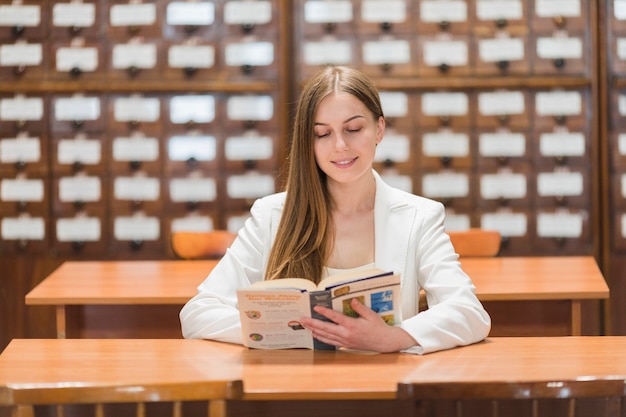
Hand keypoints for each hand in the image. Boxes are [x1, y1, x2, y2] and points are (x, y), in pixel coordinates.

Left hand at [299, 298, 416, 352]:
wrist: (384, 342)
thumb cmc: (378, 327)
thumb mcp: (371, 315)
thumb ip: (360, 308)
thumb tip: (352, 300)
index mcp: (352, 325)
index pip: (335, 318)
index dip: (324, 312)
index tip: (315, 308)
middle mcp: (347, 334)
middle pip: (326, 328)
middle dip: (313, 323)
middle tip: (302, 319)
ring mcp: (345, 341)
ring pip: (326, 336)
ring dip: (314, 330)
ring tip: (305, 326)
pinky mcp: (346, 345)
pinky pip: (331, 342)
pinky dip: (321, 338)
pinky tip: (315, 334)